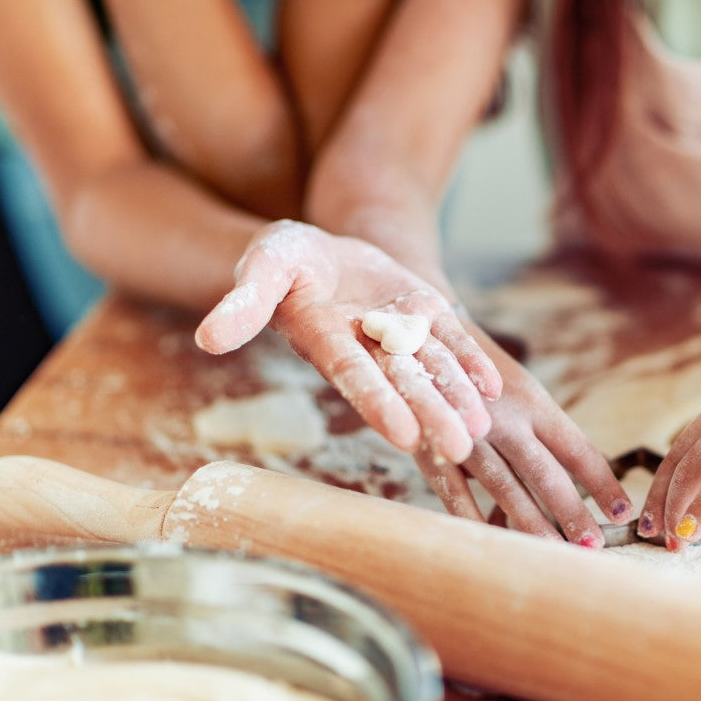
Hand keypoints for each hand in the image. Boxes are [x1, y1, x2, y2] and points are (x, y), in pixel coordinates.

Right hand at [196, 220, 501, 462]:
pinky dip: (471, 363)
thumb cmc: (280, 261)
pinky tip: (494, 388)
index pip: (353, 376)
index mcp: (325, 340)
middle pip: (402, 384)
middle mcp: (366, 346)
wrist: (317, 251)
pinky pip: (452, 342)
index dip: (377, 403)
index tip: (402, 435)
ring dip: (456, 398)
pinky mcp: (425, 316)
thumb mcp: (260, 269)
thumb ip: (242, 304)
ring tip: (481, 430)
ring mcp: (399, 334)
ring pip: (433, 369)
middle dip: (430, 415)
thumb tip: (206, 339)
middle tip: (459, 448)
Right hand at [414, 334, 632, 546]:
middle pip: (545, 473)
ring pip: (505, 487)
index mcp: (536, 404)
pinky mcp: (434, 448)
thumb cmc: (487, 376)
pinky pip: (455, 492)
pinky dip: (473, 520)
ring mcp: (469, 433)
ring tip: (554, 552)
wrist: (424, 338)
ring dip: (531, 524)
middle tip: (594, 546)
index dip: (603, 482)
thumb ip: (545, 433)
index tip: (623, 512)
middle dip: (572, 512)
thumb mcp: (523, 392)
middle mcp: (507, 418)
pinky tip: (493, 543)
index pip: (578, 449)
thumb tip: (579, 484)